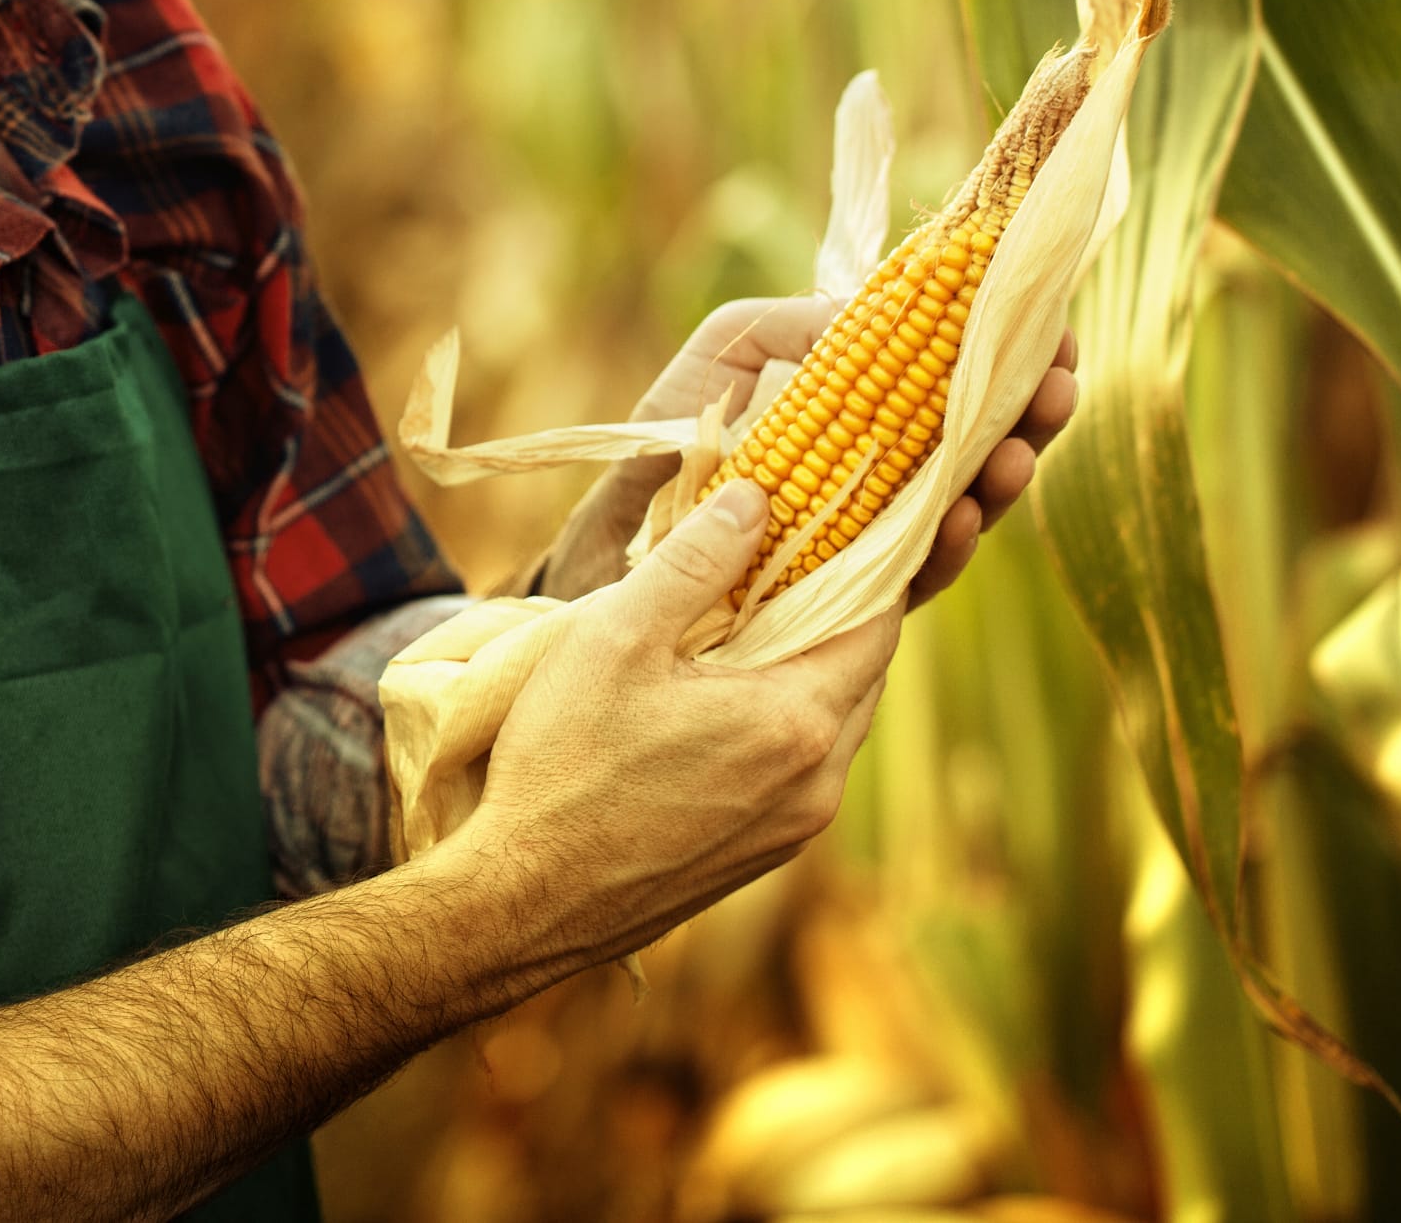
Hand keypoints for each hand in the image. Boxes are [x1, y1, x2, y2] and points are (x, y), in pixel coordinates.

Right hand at [457, 481, 899, 979]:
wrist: (520, 904)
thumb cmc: (561, 766)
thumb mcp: (615, 636)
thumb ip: (695, 560)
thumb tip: (758, 497)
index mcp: (797, 722)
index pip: (879, 620)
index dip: (872, 559)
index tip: (848, 512)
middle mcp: (818, 784)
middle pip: (864, 669)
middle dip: (844, 606)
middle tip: (803, 548)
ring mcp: (794, 828)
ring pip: (835, 719)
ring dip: (812, 661)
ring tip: (761, 610)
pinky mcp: (762, 855)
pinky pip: (803, 763)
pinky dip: (787, 712)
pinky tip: (729, 687)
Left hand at [531, 297, 1081, 605]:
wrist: (615, 530)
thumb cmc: (673, 433)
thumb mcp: (731, 349)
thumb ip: (797, 324)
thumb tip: (873, 314)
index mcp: (869, 406)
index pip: (959, 376)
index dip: (1012, 353)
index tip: (1052, 326)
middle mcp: (887, 471)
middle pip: (983, 441)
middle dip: (1030, 413)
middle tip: (1060, 383)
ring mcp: (875, 534)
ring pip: (966, 507)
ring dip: (1002, 480)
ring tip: (1019, 450)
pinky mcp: (850, 593)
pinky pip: (912, 574)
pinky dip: (942, 544)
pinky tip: (961, 513)